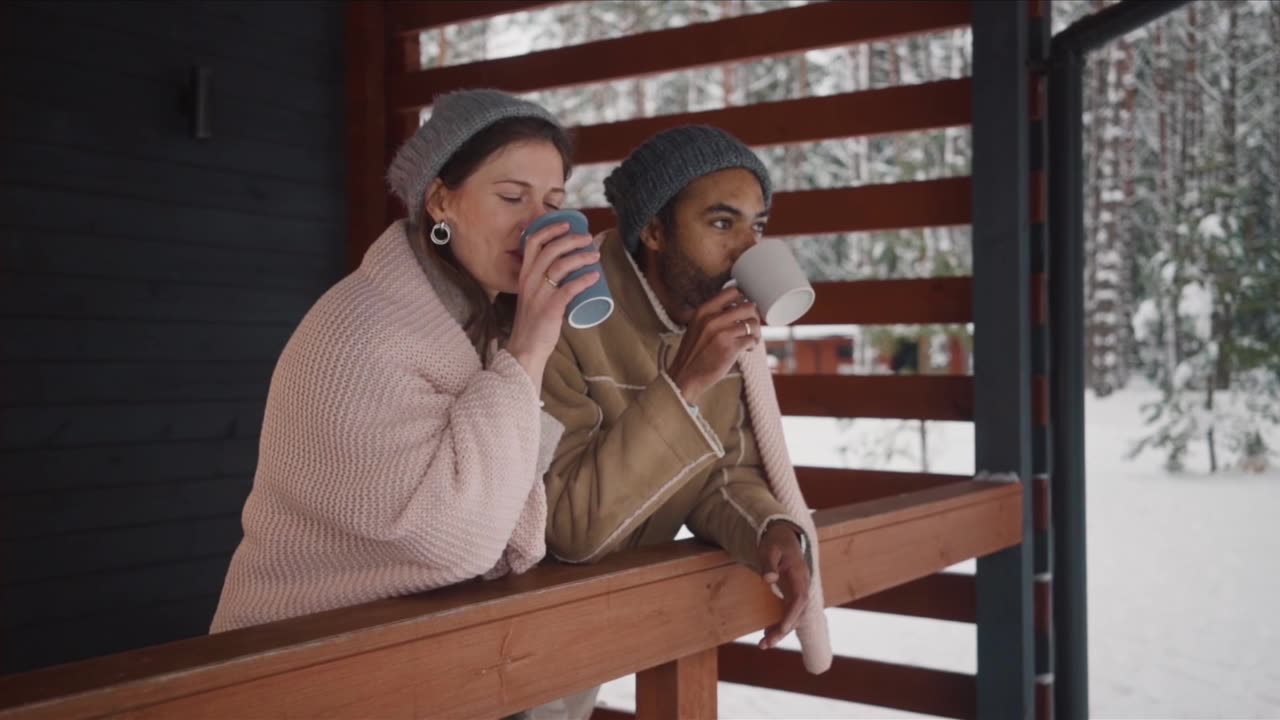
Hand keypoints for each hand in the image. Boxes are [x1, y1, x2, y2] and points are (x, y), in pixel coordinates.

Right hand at [507, 223, 599, 381]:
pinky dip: (583, 280)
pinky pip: (568, 289)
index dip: (549, 229)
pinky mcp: (549, 309)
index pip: (532, 242)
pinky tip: (595, 276)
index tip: (566, 224)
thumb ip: (545, 283)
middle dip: (571, 239)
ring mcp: (539, 294)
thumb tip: (570, 272)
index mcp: (524, 274)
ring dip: (581, 257)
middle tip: (587, 239)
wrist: (525, 349)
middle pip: (550, 249)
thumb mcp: (533, 295)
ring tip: (595, 255)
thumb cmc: (533, 322)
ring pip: (560, 266)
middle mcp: (529, 281)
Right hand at [667, 287, 760, 403]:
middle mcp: (713, 318)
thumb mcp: (696, 326)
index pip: (732, 292)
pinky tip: (748, 348)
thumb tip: (738, 308)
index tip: (744, 310)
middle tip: (751, 326)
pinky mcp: (730, 348)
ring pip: (752, 323)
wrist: (684, 376)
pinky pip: (751, 339)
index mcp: (704, 310)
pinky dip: (752, 344)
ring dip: (756, 332)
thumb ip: (713, 316)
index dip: (743, 300)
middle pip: (748, 306)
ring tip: (751, 339)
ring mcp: (722, 333)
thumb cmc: (693, 353)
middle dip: (753, 316)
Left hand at [757, 521, 809, 649]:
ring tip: (763, 644)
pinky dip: (780, 623)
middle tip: (765, 644)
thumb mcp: (769, 549)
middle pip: (797, 613)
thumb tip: (769, 580)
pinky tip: (767, 632)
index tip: (782, 629)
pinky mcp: (792, 594)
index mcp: (800, 576)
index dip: (792, 616)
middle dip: (783, 630)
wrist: (783, 536)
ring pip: (794, 616)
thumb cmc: (775, 542)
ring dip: (781, 631)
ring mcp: (798, 591)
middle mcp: (802, 586)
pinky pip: (789, 612)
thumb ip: (768, 564)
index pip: (799, 600)